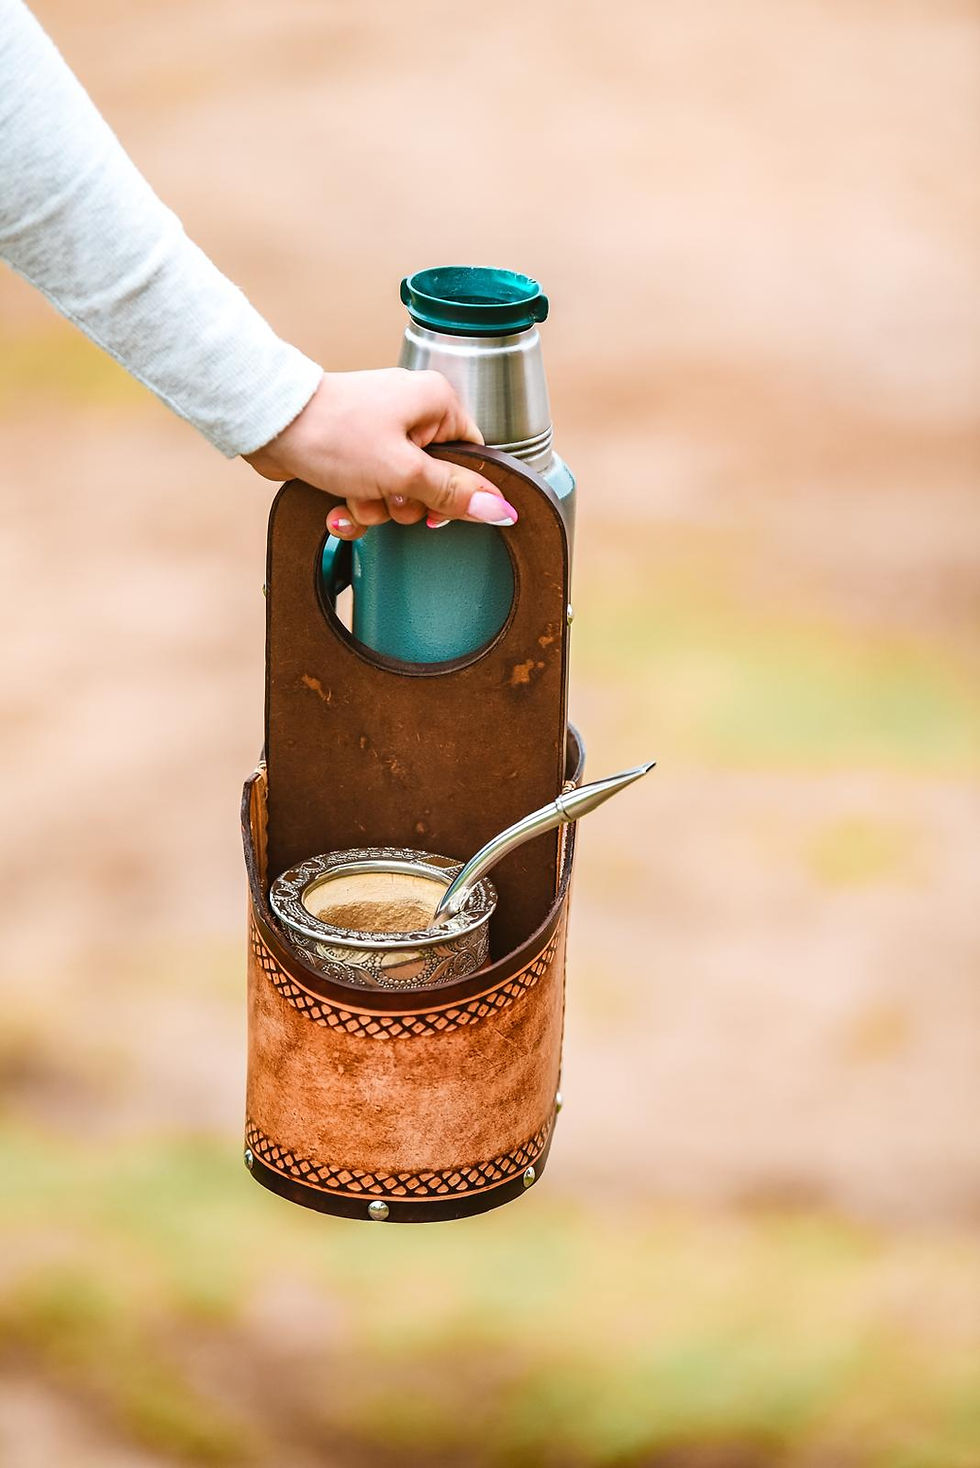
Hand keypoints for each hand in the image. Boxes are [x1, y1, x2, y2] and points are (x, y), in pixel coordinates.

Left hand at [243, 369, 517, 539]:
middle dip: (404, 503)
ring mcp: (381, 434)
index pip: (471, 459)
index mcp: (436, 404)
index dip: (455, 493)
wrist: (270, 424)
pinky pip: (370, 493)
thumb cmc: (332, 433)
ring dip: (374, 508)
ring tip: (352, 493)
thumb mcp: (403, 472)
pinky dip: (354, 507)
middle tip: (383, 491)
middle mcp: (412, 414)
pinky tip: (336, 506)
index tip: (431, 507)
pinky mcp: (355, 453)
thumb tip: (500, 508)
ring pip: (398, 495)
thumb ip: (453, 493)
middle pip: (434, 484)